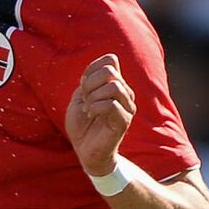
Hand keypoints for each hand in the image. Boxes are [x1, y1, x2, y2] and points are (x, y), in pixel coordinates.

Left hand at [64, 53, 134, 176]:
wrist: (84, 149)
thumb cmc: (82, 123)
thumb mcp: (80, 95)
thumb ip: (91, 77)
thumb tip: (110, 59)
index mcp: (115, 84)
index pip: (109, 61)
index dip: (90, 71)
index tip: (83, 87)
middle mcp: (125, 93)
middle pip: (110, 71)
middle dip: (89, 84)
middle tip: (85, 100)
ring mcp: (127, 106)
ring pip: (113, 87)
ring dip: (93, 97)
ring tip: (89, 109)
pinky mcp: (125, 120)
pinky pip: (112, 104)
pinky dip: (95, 107)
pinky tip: (92, 116)